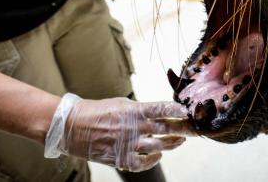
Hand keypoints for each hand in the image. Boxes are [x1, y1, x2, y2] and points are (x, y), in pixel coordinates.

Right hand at [44, 94, 193, 171]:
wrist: (72, 125)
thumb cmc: (96, 111)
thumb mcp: (121, 104)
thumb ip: (140, 110)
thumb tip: (158, 113)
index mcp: (134, 110)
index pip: (162, 108)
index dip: (177, 110)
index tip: (188, 111)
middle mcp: (134, 127)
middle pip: (167, 128)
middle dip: (184, 128)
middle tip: (196, 128)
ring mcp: (128, 144)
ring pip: (159, 146)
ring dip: (172, 143)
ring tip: (181, 141)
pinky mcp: (120, 158)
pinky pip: (143, 162)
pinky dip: (153, 160)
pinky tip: (158, 155)